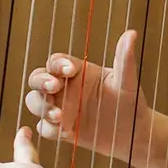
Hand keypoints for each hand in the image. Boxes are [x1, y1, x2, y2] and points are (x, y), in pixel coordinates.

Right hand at [25, 29, 150, 160]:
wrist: (132, 133)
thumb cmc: (130, 102)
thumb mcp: (126, 81)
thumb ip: (124, 59)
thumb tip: (132, 33)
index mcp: (77, 71)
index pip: (57, 62)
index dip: (59, 64)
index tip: (71, 70)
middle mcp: (65, 87)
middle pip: (37, 79)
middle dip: (41, 81)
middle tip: (54, 88)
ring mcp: (60, 107)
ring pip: (35, 102)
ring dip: (42, 107)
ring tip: (60, 116)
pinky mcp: (60, 129)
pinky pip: (44, 127)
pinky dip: (51, 129)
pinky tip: (66, 133)